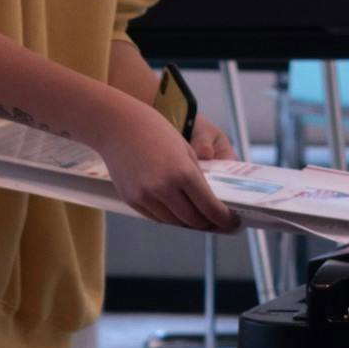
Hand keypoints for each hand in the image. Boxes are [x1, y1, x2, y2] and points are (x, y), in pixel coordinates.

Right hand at [93, 97, 238, 231]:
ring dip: (187, 221)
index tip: (231, 222)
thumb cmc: (155, 130)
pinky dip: (168, 216)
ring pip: (174, 222)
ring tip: (196, 216)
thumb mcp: (185, 150)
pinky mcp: (132, 200)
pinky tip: (175, 209)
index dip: (224, 219)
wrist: (117, 124)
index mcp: (183, 173)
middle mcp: (164, 188)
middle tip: (216, 221)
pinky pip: (156, 217)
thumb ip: (197, 179)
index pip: (210, 208)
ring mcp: (146, 196)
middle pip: (193, 220)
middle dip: (207, 222)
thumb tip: (207, 204)